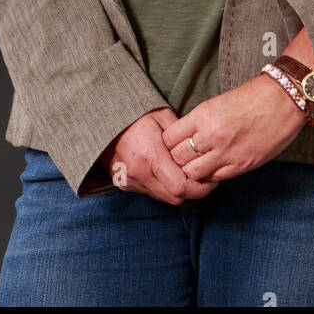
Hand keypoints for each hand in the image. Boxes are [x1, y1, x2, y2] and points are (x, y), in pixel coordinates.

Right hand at [100, 107, 219, 204]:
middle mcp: (139, 173)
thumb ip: (182, 135)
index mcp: (150, 156)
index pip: (181, 187)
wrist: (103, 120)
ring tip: (186, 174)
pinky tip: (167, 173)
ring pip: (164, 198)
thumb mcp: (163, 116)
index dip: (200, 187)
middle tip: (204, 178)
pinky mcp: (124, 184)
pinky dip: (163, 187)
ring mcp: (130, 181)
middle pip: (175, 197)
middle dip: (193, 191)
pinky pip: (151, 193)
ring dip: (177, 190)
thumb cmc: (135, 115)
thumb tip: (200, 149)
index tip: (210, 179)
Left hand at [161, 73, 308, 182]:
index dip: (169, 143)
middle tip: (184, 156)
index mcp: (203, 115)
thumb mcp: (218, 103)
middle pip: (177, 158)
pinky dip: (210, 176)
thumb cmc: (253, 97)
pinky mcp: (241, 165)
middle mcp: (211, 135)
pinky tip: (213, 168)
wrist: (283, 100)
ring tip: (198, 164)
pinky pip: (214, 178)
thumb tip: (185, 138)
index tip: (174, 143)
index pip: (169, 138)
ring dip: (192, 170)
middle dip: (177, 159)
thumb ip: (200, 122)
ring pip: (192, 173)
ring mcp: (226, 153)